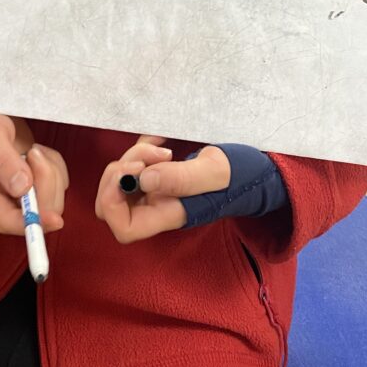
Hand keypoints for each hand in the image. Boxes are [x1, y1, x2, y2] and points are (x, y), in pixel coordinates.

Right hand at [0, 108, 68, 235]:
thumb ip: (2, 160)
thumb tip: (22, 189)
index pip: (6, 221)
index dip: (31, 225)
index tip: (54, 219)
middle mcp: (2, 197)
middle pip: (35, 213)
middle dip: (45, 184)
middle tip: (34, 152)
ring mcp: (20, 189)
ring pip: (51, 198)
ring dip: (50, 172)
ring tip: (33, 148)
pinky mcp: (35, 178)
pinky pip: (58, 182)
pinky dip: (55, 165)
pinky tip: (38, 149)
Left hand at [95, 135, 229, 242]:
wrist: (254, 171)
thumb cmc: (240, 177)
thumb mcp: (216, 172)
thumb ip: (182, 177)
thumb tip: (142, 179)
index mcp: (169, 214)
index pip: (124, 228)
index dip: (113, 203)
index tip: (131, 174)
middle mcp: (158, 207)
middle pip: (111, 205)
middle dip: (117, 175)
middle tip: (145, 156)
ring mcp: (157, 191)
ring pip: (120, 181)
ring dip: (132, 157)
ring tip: (159, 146)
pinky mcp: (159, 174)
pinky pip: (134, 164)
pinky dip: (141, 148)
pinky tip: (160, 138)